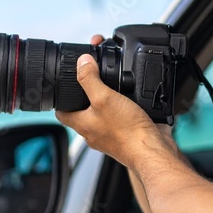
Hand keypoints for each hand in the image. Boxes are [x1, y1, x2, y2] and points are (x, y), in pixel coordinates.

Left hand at [55, 35, 169, 167]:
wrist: (151, 150)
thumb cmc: (127, 132)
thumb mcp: (104, 98)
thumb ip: (90, 79)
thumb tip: (82, 63)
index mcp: (83, 125)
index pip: (62, 113)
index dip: (61, 100)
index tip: (63, 89)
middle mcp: (94, 133)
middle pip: (81, 114)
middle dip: (84, 99)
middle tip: (89, 84)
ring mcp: (110, 136)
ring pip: (101, 117)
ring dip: (105, 104)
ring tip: (110, 90)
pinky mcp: (125, 136)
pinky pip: (119, 121)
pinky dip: (122, 111)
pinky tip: (130, 102)